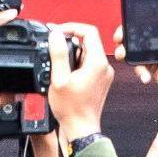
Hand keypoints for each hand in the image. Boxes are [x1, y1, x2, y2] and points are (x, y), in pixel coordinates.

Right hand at [50, 21, 115, 145]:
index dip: (71, 27)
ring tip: (58, 66)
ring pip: (87, 53)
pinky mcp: (99, 81)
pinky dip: (76, 64)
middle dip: (69, 41)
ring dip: (72, 54)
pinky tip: (65, 74)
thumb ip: (58, 54)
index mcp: (97, 62)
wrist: (81, 129)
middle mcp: (104, 66)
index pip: (88, 31)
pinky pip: (88, 64)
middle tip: (54, 48)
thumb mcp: (59, 79)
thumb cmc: (71, 109)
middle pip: (88, 41)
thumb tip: (56, 35)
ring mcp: (103, 74)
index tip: (57, 31)